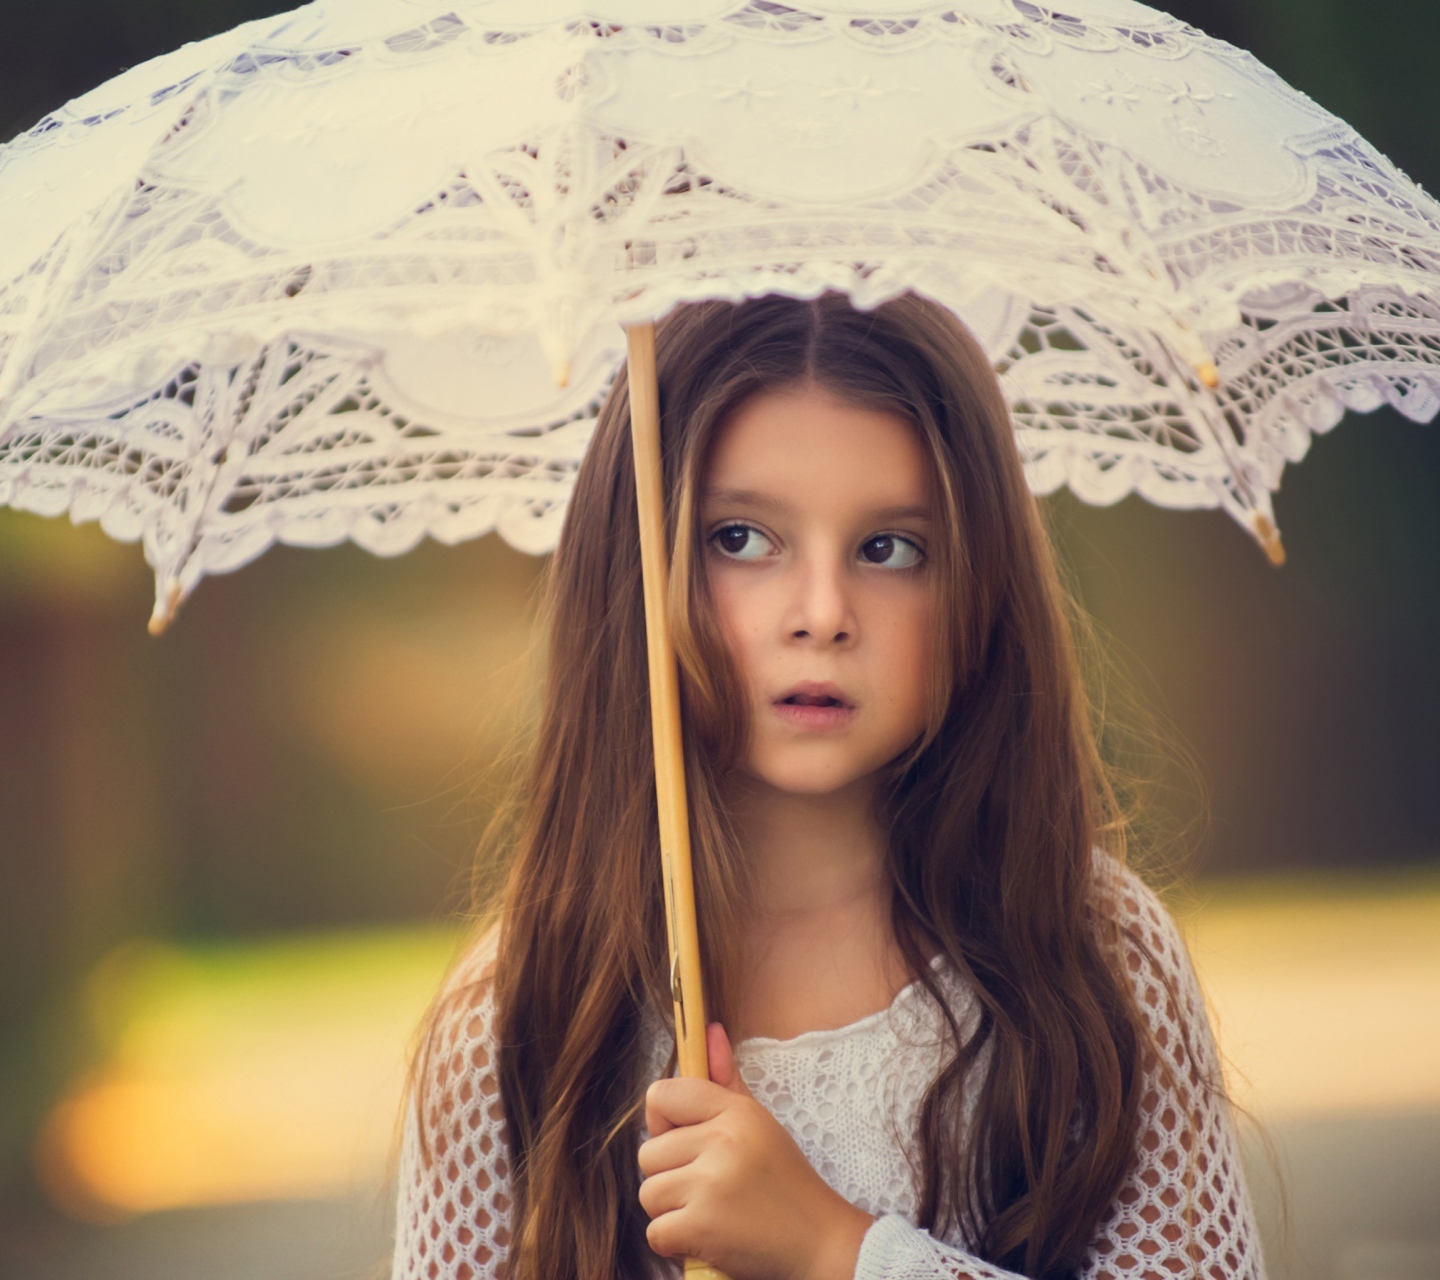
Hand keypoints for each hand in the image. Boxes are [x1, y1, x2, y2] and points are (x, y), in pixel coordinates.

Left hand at [638, 1023, 874, 1279]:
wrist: (819, 1242)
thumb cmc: (785, 1181)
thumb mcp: (760, 1123)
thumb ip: (727, 1079)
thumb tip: (709, 1030)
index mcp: (735, 1112)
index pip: (661, 1096)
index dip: (664, 1123)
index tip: (685, 1142)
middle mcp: (722, 1142)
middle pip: (648, 1153)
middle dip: (670, 1176)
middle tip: (707, 1188)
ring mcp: (710, 1185)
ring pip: (649, 1193)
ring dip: (671, 1211)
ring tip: (709, 1212)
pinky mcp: (702, 1227)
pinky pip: (656, 1232)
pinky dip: (675, 1242)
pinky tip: (706, 1238)